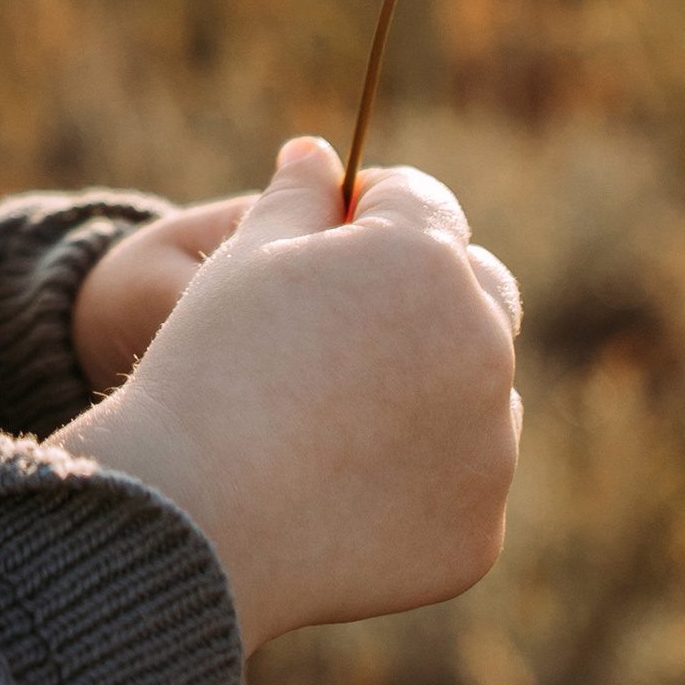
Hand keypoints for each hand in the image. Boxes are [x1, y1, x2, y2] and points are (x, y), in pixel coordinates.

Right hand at [51, 136, 522, 655]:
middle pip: (479, 291)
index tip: (333, 229)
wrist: (193, 517)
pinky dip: (421, 472)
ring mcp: (491, 448)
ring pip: (477, 389)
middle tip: (343, 318)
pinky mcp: (479, 531)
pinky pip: (464, 480)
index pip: (426, 203)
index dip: (374, 205)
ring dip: (430, 382)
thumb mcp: (244, 256)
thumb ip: (299, 196)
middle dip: (424, 288)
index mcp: (426, 261)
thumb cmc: (212, 365)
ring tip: (335, 410)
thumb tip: (318, 153)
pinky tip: (343, 480)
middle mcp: (482, 347)